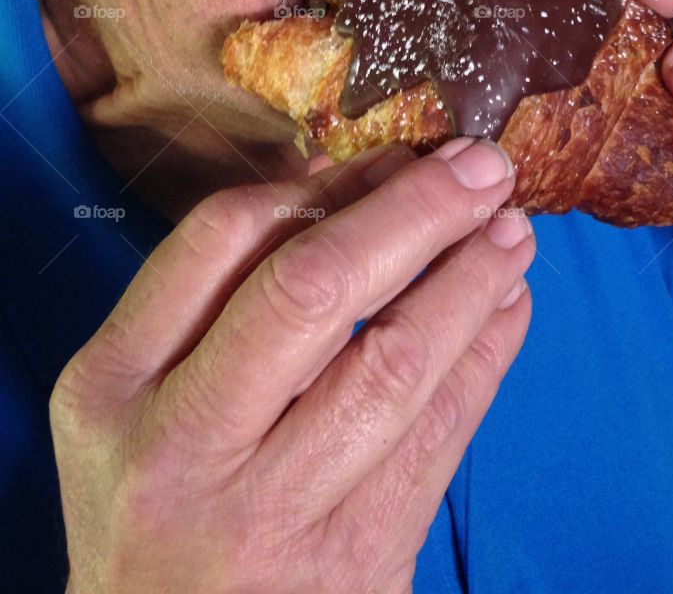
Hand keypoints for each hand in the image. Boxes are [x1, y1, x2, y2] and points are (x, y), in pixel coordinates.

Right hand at [52, 138, 533, 593]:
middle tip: (478, 166)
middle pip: (313, 291)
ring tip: (511, 230)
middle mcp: (185, 446)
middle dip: (414, 213)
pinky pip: (443, 434)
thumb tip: (339, 180)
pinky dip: (488, 353)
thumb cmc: (156, 501)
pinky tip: (508, 304)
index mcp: (115, 385)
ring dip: (472, 279)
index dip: (321, 186)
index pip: (221, 239)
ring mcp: (275, 511)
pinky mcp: (359, 558)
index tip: (385, 163)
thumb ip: (213, 293)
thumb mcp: (132, 399)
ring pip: (397, 363)